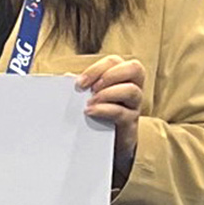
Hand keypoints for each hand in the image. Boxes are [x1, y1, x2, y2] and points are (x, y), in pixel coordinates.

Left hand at [77, 54, 145, 174]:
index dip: (97, 68)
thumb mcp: (91, 96)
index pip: (115, 61)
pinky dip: (105, 110)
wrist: (109, 142)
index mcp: (122, 77)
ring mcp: (134, 105)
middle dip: (110, 75)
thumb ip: (84, 86)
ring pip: (132, 91)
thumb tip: (68, 77)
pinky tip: (91, 112)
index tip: (80, 82)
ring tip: (90, 102)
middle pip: (135, 68)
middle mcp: (133, 87)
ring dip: (108, 93)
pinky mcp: (130, 123)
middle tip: (92, 88)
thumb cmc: (100, 113)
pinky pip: (122, 112)